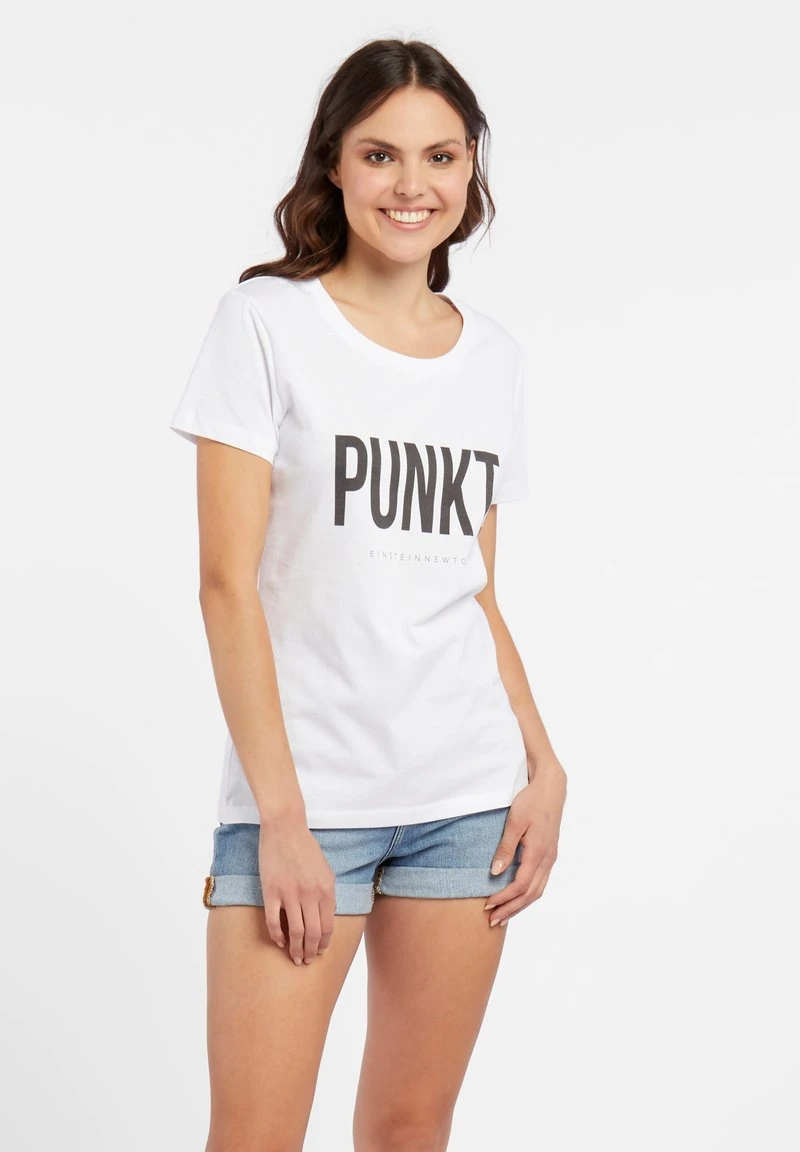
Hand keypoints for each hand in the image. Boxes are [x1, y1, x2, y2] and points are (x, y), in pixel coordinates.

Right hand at [258, 814, 336, 964]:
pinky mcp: (271, 892)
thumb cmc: (305, 848)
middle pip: (312, 934)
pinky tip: (280, 942)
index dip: (323, 943)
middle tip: (306, 961)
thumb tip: (325, 917)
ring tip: (294, 958)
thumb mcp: (325, 870)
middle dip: (310, 952)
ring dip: (295, 950)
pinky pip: (274, 922)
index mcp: (326, 889)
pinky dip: (277, 936)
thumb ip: (327, 893)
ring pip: (295, 932)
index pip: (327, 926)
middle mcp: (310, 894)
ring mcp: (290, 894)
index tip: (320, 951)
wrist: (285, 827)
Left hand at [485, 756, 566, 925]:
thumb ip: (506, 848)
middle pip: (530, 894)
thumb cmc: (531, 801)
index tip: (487, 905)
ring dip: (520, 905)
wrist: (551, 788)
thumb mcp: (514, 821)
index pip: (520, 885)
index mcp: (538, 852)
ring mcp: (551, 858)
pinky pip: (540, 882)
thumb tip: (496, 872)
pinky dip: (528, 894)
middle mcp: (548, 859)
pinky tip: (517, 898)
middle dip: (511, 909)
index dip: (503, 898)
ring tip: (503, 916)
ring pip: (537, 891)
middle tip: (492, 921)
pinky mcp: (550, 854)